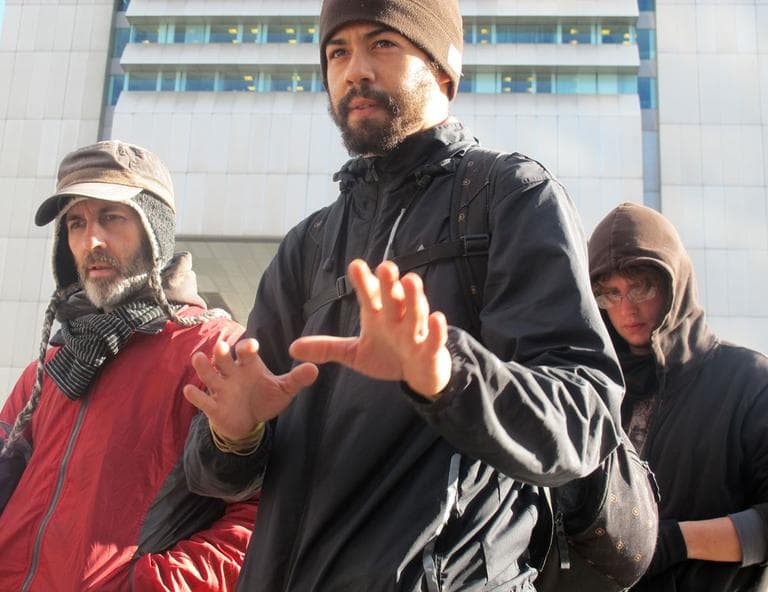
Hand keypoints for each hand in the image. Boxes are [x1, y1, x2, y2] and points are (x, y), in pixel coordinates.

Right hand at [183, 339, 317, 439]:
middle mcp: (232, 372)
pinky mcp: (213, 406)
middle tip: (221, 347)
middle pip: (223, 357)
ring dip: (203, 366)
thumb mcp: (283, 390)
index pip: (245, 350)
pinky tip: (190, 390)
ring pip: (208, 373)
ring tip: (199, 359)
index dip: (247, 347)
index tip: (251, 347)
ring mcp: (220, 389)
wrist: (248, 421)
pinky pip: (201, 400)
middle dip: (221, 352)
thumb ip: (297, 379)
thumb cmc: (265, 399)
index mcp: (249, 365)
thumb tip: (314, 369)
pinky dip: (195, 395)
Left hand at [289, 259, 451, 398]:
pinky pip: (435, 339)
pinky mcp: (431, 350)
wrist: (417, 375)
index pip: (369, 296)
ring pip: (415, 313)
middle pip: (393, 299)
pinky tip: (437, 317)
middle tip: (385, 266)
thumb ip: (327, 347)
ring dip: (414, 298)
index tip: (355, 265)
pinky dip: (437, 330)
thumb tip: (292, 347)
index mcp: (378, 316)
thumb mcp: (354, 354)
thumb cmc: (387, 356)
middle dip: (389, 284)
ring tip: (411, 281)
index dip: (363, 282)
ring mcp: (416, 334)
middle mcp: (397, 319)